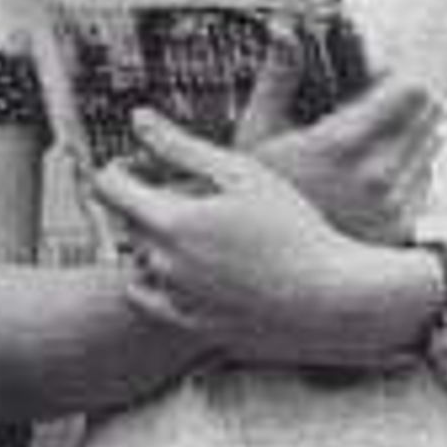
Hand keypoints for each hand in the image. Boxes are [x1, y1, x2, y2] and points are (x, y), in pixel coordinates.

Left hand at [92, 112, 429, 366]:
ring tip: (190, 230)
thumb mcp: (240, 174)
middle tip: (175, 190)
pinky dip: (159, 282)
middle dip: (141, 202)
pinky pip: (153, 301)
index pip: (108, 188)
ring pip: (140, 262)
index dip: (118, 168)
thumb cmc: (296, 229)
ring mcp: (179, 300)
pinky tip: (189, 268)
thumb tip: (138, 118)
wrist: (337, 299)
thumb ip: (181, 146)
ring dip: (151, 242)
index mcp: (171, 223)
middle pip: (126, 223)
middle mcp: (165, 265)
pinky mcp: (196, 327)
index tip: (137, 163)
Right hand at [234, 50, 439, 246]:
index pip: (410, 88)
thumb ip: (278, 78)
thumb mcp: (255, 133)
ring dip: (410, 127)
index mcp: (342, 146)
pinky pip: (425, 174)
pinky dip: (408, 160)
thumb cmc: (259, 196)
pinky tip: (372, 166)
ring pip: (433, 140)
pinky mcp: (404, 221)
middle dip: (405, 95)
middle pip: (430, 109)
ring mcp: (396, 202)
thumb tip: (285, 31)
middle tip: (372, 97)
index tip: (369, 73)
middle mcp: (379, 175)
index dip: (392, 71)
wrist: (275, 265)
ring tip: (370, 133)